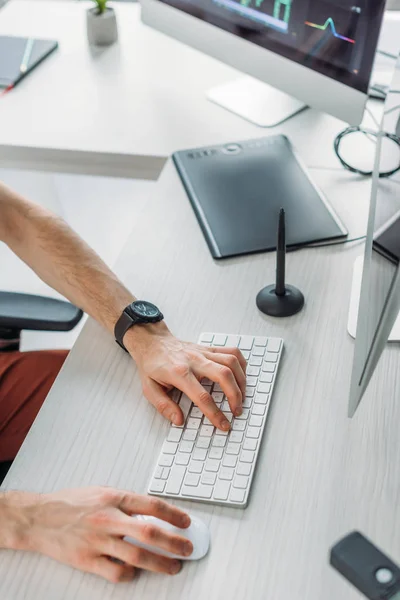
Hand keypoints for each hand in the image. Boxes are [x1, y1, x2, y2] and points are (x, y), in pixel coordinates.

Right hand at [8, 487, 191, 581]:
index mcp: (113, 498)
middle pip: (149, 532)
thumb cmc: (70, 503)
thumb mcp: (101, 492)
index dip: (173, 514)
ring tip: (173, 566)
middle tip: (188, 548)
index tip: (186, 521)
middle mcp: (108, 519)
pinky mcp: (87, 560)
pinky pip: (116, 572)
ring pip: (137, 556)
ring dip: (160, 563)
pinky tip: (136, 573)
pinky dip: (130, 575)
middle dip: (173, 542)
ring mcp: (98, 541)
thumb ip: (125, 502)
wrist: (39, 518)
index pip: (151, 505)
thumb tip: (150, 513)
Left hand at [125, 323, 246, 430]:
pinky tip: (241, 376)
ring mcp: (203, 352)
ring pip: (231, 362)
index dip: (214, 413)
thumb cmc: (152, 365)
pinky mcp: (209, 348)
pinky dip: (241, 364)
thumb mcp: (149, 389)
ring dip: (241, 381)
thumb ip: (164, 406)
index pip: (202, 396)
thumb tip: (178, 420)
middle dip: (235, 396)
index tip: (222, 424)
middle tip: (236, 411)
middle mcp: (194, 360)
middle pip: (223, 375)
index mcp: (179, 373)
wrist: (152, 342)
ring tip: (242, 397)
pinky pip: (231, 352)